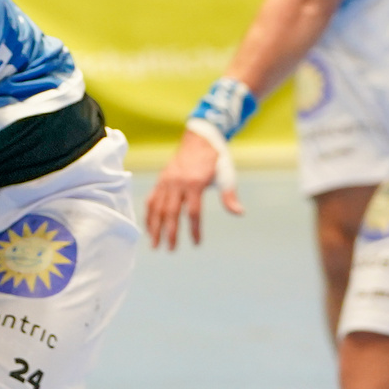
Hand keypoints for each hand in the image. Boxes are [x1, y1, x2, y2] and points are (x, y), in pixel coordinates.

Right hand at [143, 128, 244, 249]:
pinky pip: (151, 200)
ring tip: (155, 244)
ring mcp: (166, 182)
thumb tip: (239, 213)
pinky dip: (149, 214)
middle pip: (170, 213)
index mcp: (194, 183)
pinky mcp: (160, 180)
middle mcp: (177, 183)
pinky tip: (149, 227)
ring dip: (155, 227)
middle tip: (170, 249)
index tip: (197, 243)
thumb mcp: (226, 174)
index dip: (194, 229)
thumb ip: (230, 195)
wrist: (198, 139)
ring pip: (156, 208)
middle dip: (170, 233)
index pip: (193, 212)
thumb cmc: (215, 159)